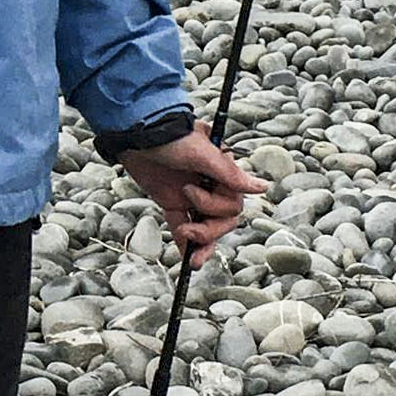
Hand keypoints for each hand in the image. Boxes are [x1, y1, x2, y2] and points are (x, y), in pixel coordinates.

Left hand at [120, 131, 265, 262]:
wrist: (133, 134)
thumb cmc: (170, 136)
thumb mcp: (200, 152)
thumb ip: (229, 173)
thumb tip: (262, 188)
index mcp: (222, 171)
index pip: (233, 202)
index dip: (216, 207)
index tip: (191, 195)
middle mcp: (211, 185)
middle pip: (224, 220)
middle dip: (208, 228)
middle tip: (187, 224)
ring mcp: (192, 196)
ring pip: (208, 228)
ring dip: (201, 241)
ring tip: (185, 239)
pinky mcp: (173, 204)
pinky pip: (184, 228)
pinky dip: (186, 245)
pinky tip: (187, 260)